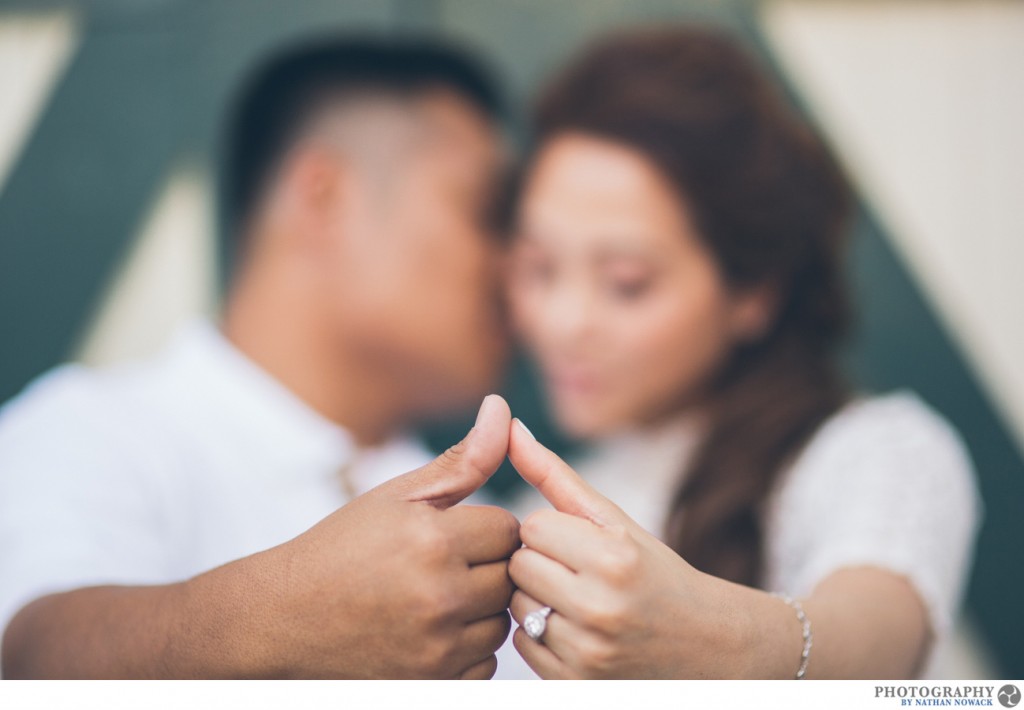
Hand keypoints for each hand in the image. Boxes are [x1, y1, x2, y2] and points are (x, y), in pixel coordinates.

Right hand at [212, 395, 519, 677]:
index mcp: (432, 540)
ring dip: (479, 611)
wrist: (283, 619)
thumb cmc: (341, 549)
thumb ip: (461, 459)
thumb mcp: (395, 495)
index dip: (483, 529)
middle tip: (443, 566)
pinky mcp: (430, 686)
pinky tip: (431, 632)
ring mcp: (435, 649)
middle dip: (485, 568)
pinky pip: (484, 665)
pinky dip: (466, 651)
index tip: (453, 534)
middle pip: (510, 577)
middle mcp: (439, 596)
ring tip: (434, 597)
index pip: (509, 529)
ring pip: (500, 622)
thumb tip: (501, 408)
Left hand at [505, 419, 748, 678]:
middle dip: (540, 563)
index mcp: (615, 560)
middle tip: (576, 572)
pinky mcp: (576, 687)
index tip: (579, 543)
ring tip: (577, 601)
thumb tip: (507, 424)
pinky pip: (523, 647)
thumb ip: (555, 475)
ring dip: (536, 599)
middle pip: (519, 567)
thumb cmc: (657, 574)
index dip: (551, 532)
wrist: (710, 649)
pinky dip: (540, 635)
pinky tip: (575, 631)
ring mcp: (588, 655)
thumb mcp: (616, 521)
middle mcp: (601, 609)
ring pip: (516, 607)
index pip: (532, 528)